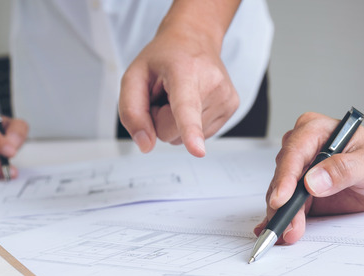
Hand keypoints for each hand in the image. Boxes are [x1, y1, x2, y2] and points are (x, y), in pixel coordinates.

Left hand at [118, 26, 238, 157]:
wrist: (195, 38)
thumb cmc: (165, 57)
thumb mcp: (133, 76)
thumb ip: (131, 112)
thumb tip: (146, 145)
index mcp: (186, 71)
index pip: (186, 108)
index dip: (191, 131)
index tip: (198, 151)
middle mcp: (212, 83)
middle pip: (173, 133)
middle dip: (162, 121)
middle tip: (166, 95)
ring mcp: (226, 97)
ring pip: (185, 138)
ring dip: (176, 122)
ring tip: (179, 96)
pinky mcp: (232, 107)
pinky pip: (200, 136)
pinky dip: (189, 124)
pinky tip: (193, 102)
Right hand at [254, 112, 363, 243]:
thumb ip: (343, 170)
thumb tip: (313, 182)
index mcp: (316, 131)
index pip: (294, 153)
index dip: (284, 178)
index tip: (280, 200)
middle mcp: (304, 150)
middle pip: (284, 178)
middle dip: (283, 204)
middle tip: (288, 227)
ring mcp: (302, 172)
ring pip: (283, 195)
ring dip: (283, 216)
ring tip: (288, 234)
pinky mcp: (303, 191)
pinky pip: (290, 207)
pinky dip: (286, 220)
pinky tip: (282, 232)